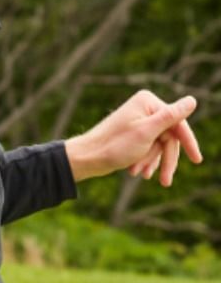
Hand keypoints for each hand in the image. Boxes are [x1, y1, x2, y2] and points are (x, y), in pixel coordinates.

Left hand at [66, 91, 201, 185]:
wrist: (86, 158)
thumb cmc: (114, 145)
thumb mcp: (147, 133)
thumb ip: (171, 117)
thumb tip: (192, 100)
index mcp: (148, 102)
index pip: (178, 123)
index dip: (188, 143)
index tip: (197, 160)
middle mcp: (144, 108)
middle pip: (168, 137)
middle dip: (165, 159)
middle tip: (165, 182)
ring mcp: (138, 120)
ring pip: (159, 145)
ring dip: (152, 161)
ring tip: (141, 175)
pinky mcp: (133, 133)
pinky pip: (148, 148)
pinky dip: (145, 160)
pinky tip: (137, 172)